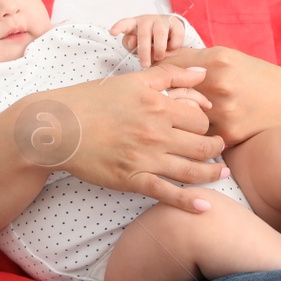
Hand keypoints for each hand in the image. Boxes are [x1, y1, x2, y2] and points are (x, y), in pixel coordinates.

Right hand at [49, 62, 231, 212]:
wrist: (57, 127)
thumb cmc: (93, 99)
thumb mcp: (133, 80)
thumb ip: (171, 74)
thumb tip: (201, 73)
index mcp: (158, 106)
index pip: (200, 118)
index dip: (207, 122)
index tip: (208, 126)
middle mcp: (155, 133)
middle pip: (202, 144)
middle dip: (217, 147)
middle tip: (221, 148)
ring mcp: (144, 159)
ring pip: (191, 170)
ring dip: (213, 173)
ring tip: (223, 174)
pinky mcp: (131, 180)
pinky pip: (166, 193)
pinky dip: (188, 202)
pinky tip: (205, 207)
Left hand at [110, 14, 185, 67]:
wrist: (170, 34)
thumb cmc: (149, 41)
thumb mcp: (138, 46)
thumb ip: (133, 46)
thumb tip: (132, 42)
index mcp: (134, 25)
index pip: (125, 24)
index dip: (118, 27)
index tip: (112, 32)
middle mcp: (147, 21)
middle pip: (143, 34)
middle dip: (144, 51)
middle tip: (145, 65)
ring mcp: (161, 21)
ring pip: (159, 33)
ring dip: (159, 48)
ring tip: (159, 57)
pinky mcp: (175, 24)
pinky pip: (175, 35)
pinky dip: (173, 45)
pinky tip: (171, 48)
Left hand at [160, 46, 280, 145]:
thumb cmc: (258, 78)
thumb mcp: (230, 58)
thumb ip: (195, 59)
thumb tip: (159, 59)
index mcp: (218, 60)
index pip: (169, 66)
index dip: (159, 75)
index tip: (155, 81)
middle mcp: (220, 83)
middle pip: (171, 92)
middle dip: (163, 98)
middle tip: (158, 104)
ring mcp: (224, 111)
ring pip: (183, 116)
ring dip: (178, 118)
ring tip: (175, 119)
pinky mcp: (229, 134)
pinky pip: (200, 135)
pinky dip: (196, 134)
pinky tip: (199, 132)